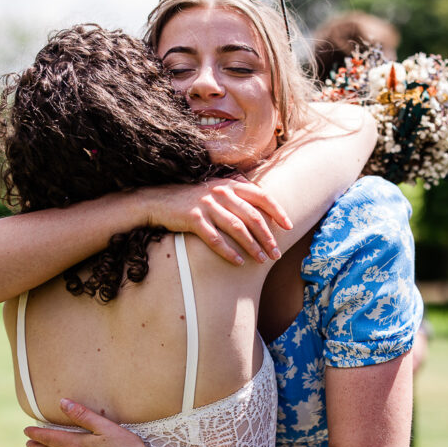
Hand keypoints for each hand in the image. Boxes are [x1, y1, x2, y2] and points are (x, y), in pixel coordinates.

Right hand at [138, 178, 291, 265]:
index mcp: (230, 184)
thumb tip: (261, 200)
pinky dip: (229, 251)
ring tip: (262, 260)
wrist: (158, 201)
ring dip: (252, 246)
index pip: (261, 196)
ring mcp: (207, 205)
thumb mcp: (215, 189)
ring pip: (237, 228)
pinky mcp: (193, 219)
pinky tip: (238, 262)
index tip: (288, 226)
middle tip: (276, 253)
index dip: (277, 211)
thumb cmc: (191, 198)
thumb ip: (237, 191)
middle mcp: (221, 193)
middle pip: (252, 216)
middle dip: (267, 237)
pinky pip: (215, 239)